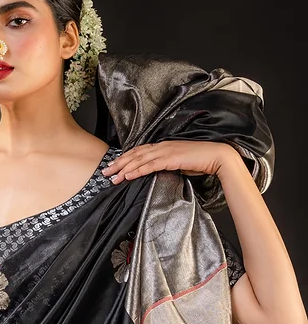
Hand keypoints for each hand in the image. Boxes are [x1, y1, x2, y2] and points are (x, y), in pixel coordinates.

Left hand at [102, 140, 235, 182]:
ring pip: (139, 159)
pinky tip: (127, 176)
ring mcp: (166, 151)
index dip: (125, 158)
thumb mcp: (180, 164)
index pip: (139, 151)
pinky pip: (149, 165)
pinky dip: (137, 170)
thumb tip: (158, 173)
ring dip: (124, 169)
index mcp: (163, 146)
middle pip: (134, 154)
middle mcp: (162, 146)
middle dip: (118, 163)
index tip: (113, 166)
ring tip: (112, 177)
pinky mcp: (170, 158)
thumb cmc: (202, 161)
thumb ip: (167, 166)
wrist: (217, 157)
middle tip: (105, 172)